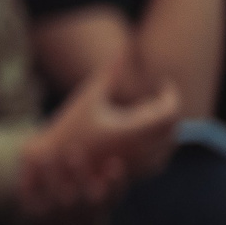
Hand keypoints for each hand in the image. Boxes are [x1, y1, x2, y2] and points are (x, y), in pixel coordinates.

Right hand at [18, 63, 177, 222]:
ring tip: (154, 113)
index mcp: (132, 131)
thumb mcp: (88, 97)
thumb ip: (110, 74)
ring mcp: (137, 166)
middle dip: (170, 109)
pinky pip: (159, 162)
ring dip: (168, 129)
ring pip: (168, 146)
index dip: (171, 94)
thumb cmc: (69, 127)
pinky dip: (160, 147)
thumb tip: (123, 49)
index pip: (170, 111)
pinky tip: (147, 136)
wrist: (53, 162)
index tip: (162, 83)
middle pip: (172, 128)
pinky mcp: (131, 175)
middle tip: (159, 95)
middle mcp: (139, 151)